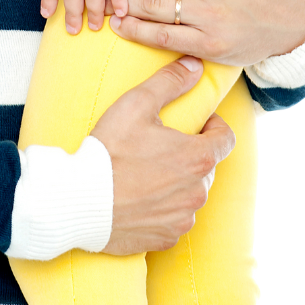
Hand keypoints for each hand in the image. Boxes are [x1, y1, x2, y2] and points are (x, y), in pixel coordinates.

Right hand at [92, 56, 234, 254]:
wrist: (79, 200)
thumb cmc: (109, 151)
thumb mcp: (137, 104)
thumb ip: (170, 82)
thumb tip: (195, 65)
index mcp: (198, 157)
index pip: (225, 138)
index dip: (213, 126)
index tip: (196, 123)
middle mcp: (198, 191)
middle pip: (206, 166)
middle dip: (189, 154)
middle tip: (158, 145)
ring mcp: (183, 218)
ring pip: (189, 194)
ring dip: (176, 183)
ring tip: (145, 172)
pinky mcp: (166, 238)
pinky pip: (173, 219)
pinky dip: (162, 208)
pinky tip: (138, 197)